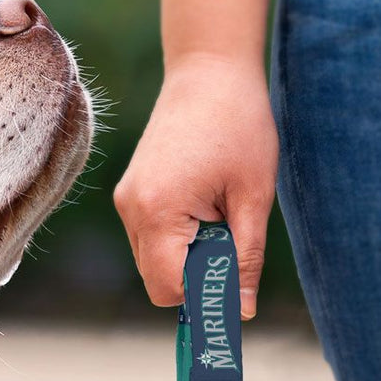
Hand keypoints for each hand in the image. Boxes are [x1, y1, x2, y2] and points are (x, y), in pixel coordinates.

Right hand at [113, 55, 278, 318]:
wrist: (208, 70)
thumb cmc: (239, 124)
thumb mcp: (253, 196)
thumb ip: (245, 258)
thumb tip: (241, 311)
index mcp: (158, 211)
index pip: (170, 288)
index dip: (204, 298)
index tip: (236, 291)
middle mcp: (131, 210)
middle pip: (159, 282)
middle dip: (197, 277)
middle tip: (231, 238)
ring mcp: (126, 202)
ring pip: (154, 264)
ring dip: (189, 257)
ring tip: (218, 213)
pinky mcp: (130, 195)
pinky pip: (151, 240)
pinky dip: (178, 239)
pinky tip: (203, 204)